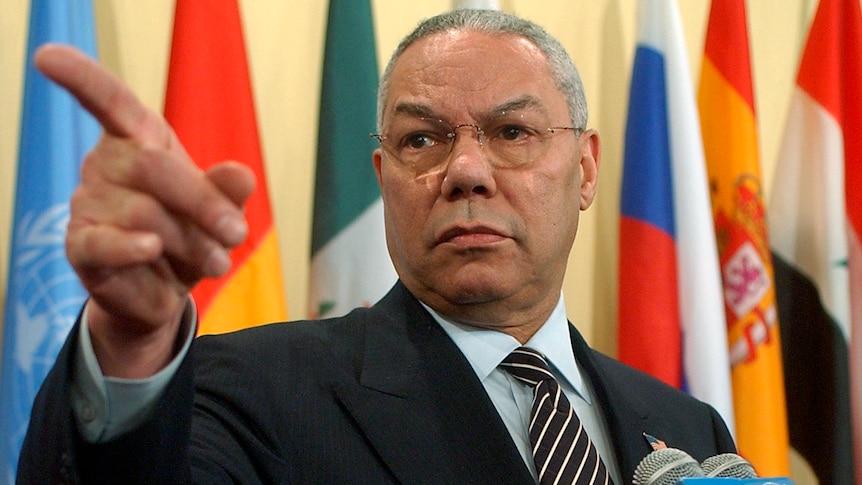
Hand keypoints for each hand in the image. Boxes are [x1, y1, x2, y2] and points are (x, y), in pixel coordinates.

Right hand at [35, 44, 254, 376]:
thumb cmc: (189, 234)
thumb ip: (229, 190)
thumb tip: (241, 174)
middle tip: (237, 233)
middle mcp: (105, 163)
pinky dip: (131, 247)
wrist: (165, 290)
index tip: (49, 57)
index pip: (108, 101)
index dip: (81, 77)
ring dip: (191, 242)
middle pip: (153, 167)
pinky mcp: (81, 245)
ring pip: (144, 213)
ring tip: (214, 260)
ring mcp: (87, 203)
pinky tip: (150, 249)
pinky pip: (104, 243)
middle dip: (204, 203)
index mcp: (137, 139)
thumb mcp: (218, 210)